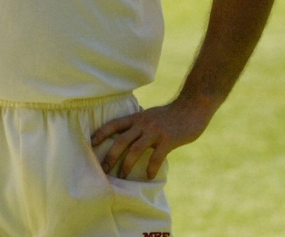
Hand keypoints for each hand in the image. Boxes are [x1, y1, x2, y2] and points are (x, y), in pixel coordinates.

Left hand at [90, 99, 214, 179]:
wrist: (193, 107)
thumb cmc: (171, 114)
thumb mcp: (150, 115)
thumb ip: (139, 124)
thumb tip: (129, 137)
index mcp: (136, 118)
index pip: (113, 124)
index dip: (101, 133)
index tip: (91, 143)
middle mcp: (143, 124)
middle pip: (121, 141)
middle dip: (110, 156)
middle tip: (103, 169)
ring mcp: (155, 132)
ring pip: (135, 150)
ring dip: (126, 165)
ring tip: (122, 176)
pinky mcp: (168, 140)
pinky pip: (157, 157)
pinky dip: (151, 168)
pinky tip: (148, 176)